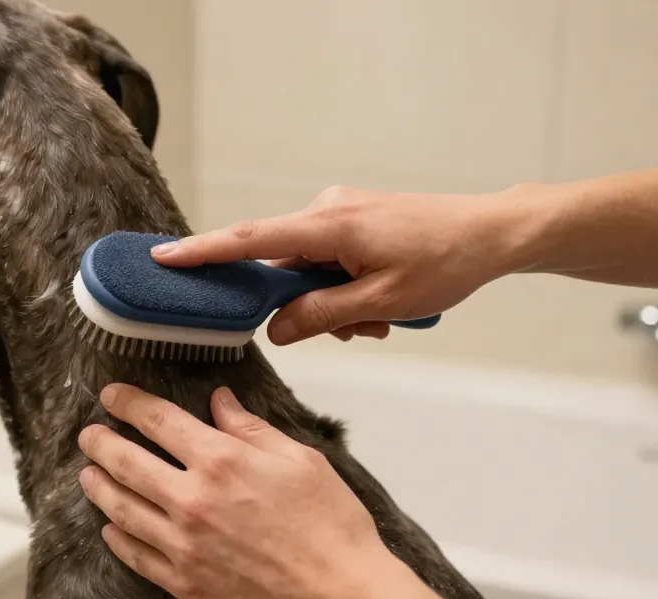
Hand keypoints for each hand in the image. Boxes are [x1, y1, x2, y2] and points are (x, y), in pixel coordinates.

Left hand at [77, 383, 388, 598]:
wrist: (339, 598)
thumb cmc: (331, 525)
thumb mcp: (301, 460)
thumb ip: (252, 429)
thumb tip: (220, 402)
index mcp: (221, 461)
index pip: (158, 421)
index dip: (128, 403)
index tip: (111, 397)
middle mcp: (192, 500)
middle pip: (127, 463)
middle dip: (100, 444)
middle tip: (88, 436)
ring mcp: (183, 545)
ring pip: (122, 509)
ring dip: (99, 488)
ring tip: (88, 475)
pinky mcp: (185, 584)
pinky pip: (137, 556)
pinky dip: (118, 538)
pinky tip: (111, 528)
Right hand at [151, 185, 527, 344]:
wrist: (493, 234)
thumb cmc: (445, 263)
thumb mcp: (380, 302)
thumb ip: (320, 316)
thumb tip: (275, 329)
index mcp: (328, 225)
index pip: (249, 240)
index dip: (203, 253)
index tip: (163, 257)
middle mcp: (326, 211)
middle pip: (283, 266)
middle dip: (308, 306)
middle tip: (356, 328)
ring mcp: (341, 214)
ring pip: (310, 271)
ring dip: (335, 303)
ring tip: (382, 319)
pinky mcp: (355, 221)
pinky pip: (329, 262)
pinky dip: (346, 289)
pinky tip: (382, 305)